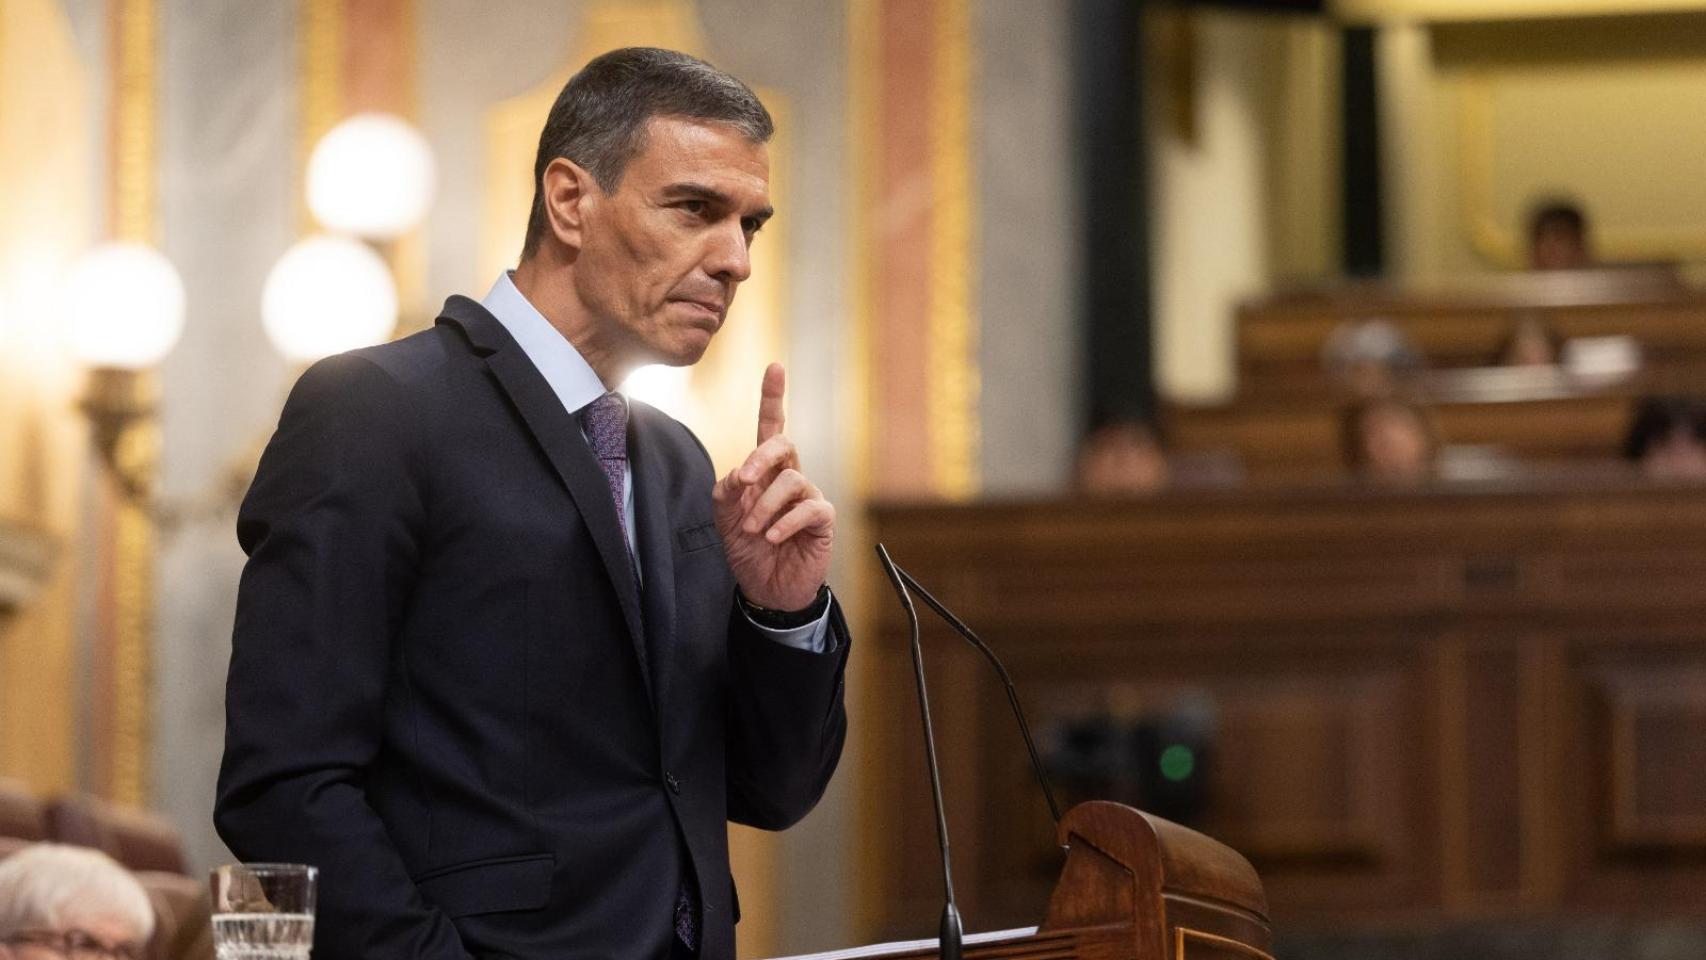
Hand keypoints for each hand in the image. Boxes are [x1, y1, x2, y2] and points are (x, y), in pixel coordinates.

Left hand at [713, 363, 834, 610]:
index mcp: (766, 472)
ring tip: (751, 530)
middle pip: (783, 444)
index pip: (771, 428)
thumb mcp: (724, 521)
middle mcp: (789, 478)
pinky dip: (785, 522)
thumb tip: (736, 475)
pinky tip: (773, 537)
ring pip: (792, 480)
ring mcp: (808, 497)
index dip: (773, 397)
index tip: (774, 367)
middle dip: (762, 456)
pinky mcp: (822, 519)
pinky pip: (809, 508)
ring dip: (764, 505)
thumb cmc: (748, 550)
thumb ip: (724, 494)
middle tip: (744, 480)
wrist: (767, 590)